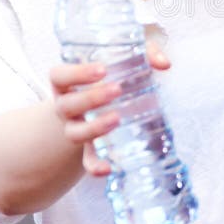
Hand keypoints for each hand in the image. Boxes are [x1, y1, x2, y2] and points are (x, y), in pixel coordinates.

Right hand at [49, 43, 170, 176]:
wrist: (99, 105)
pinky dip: (95, 165)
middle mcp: (67, 106)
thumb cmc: (112, 76)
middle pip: (66, 105)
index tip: (102, 69)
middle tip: (117, 90)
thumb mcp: (124, 60)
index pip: (58, 75)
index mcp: (68, 82)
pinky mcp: (89, 147)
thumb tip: (164, 63)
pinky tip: (108, 168)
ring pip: (74, 133)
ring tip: (117, 119)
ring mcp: (75, 128)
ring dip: (94, 128)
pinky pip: (87, 159)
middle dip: (91, 99)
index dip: (76, 73)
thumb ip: (144, 54)